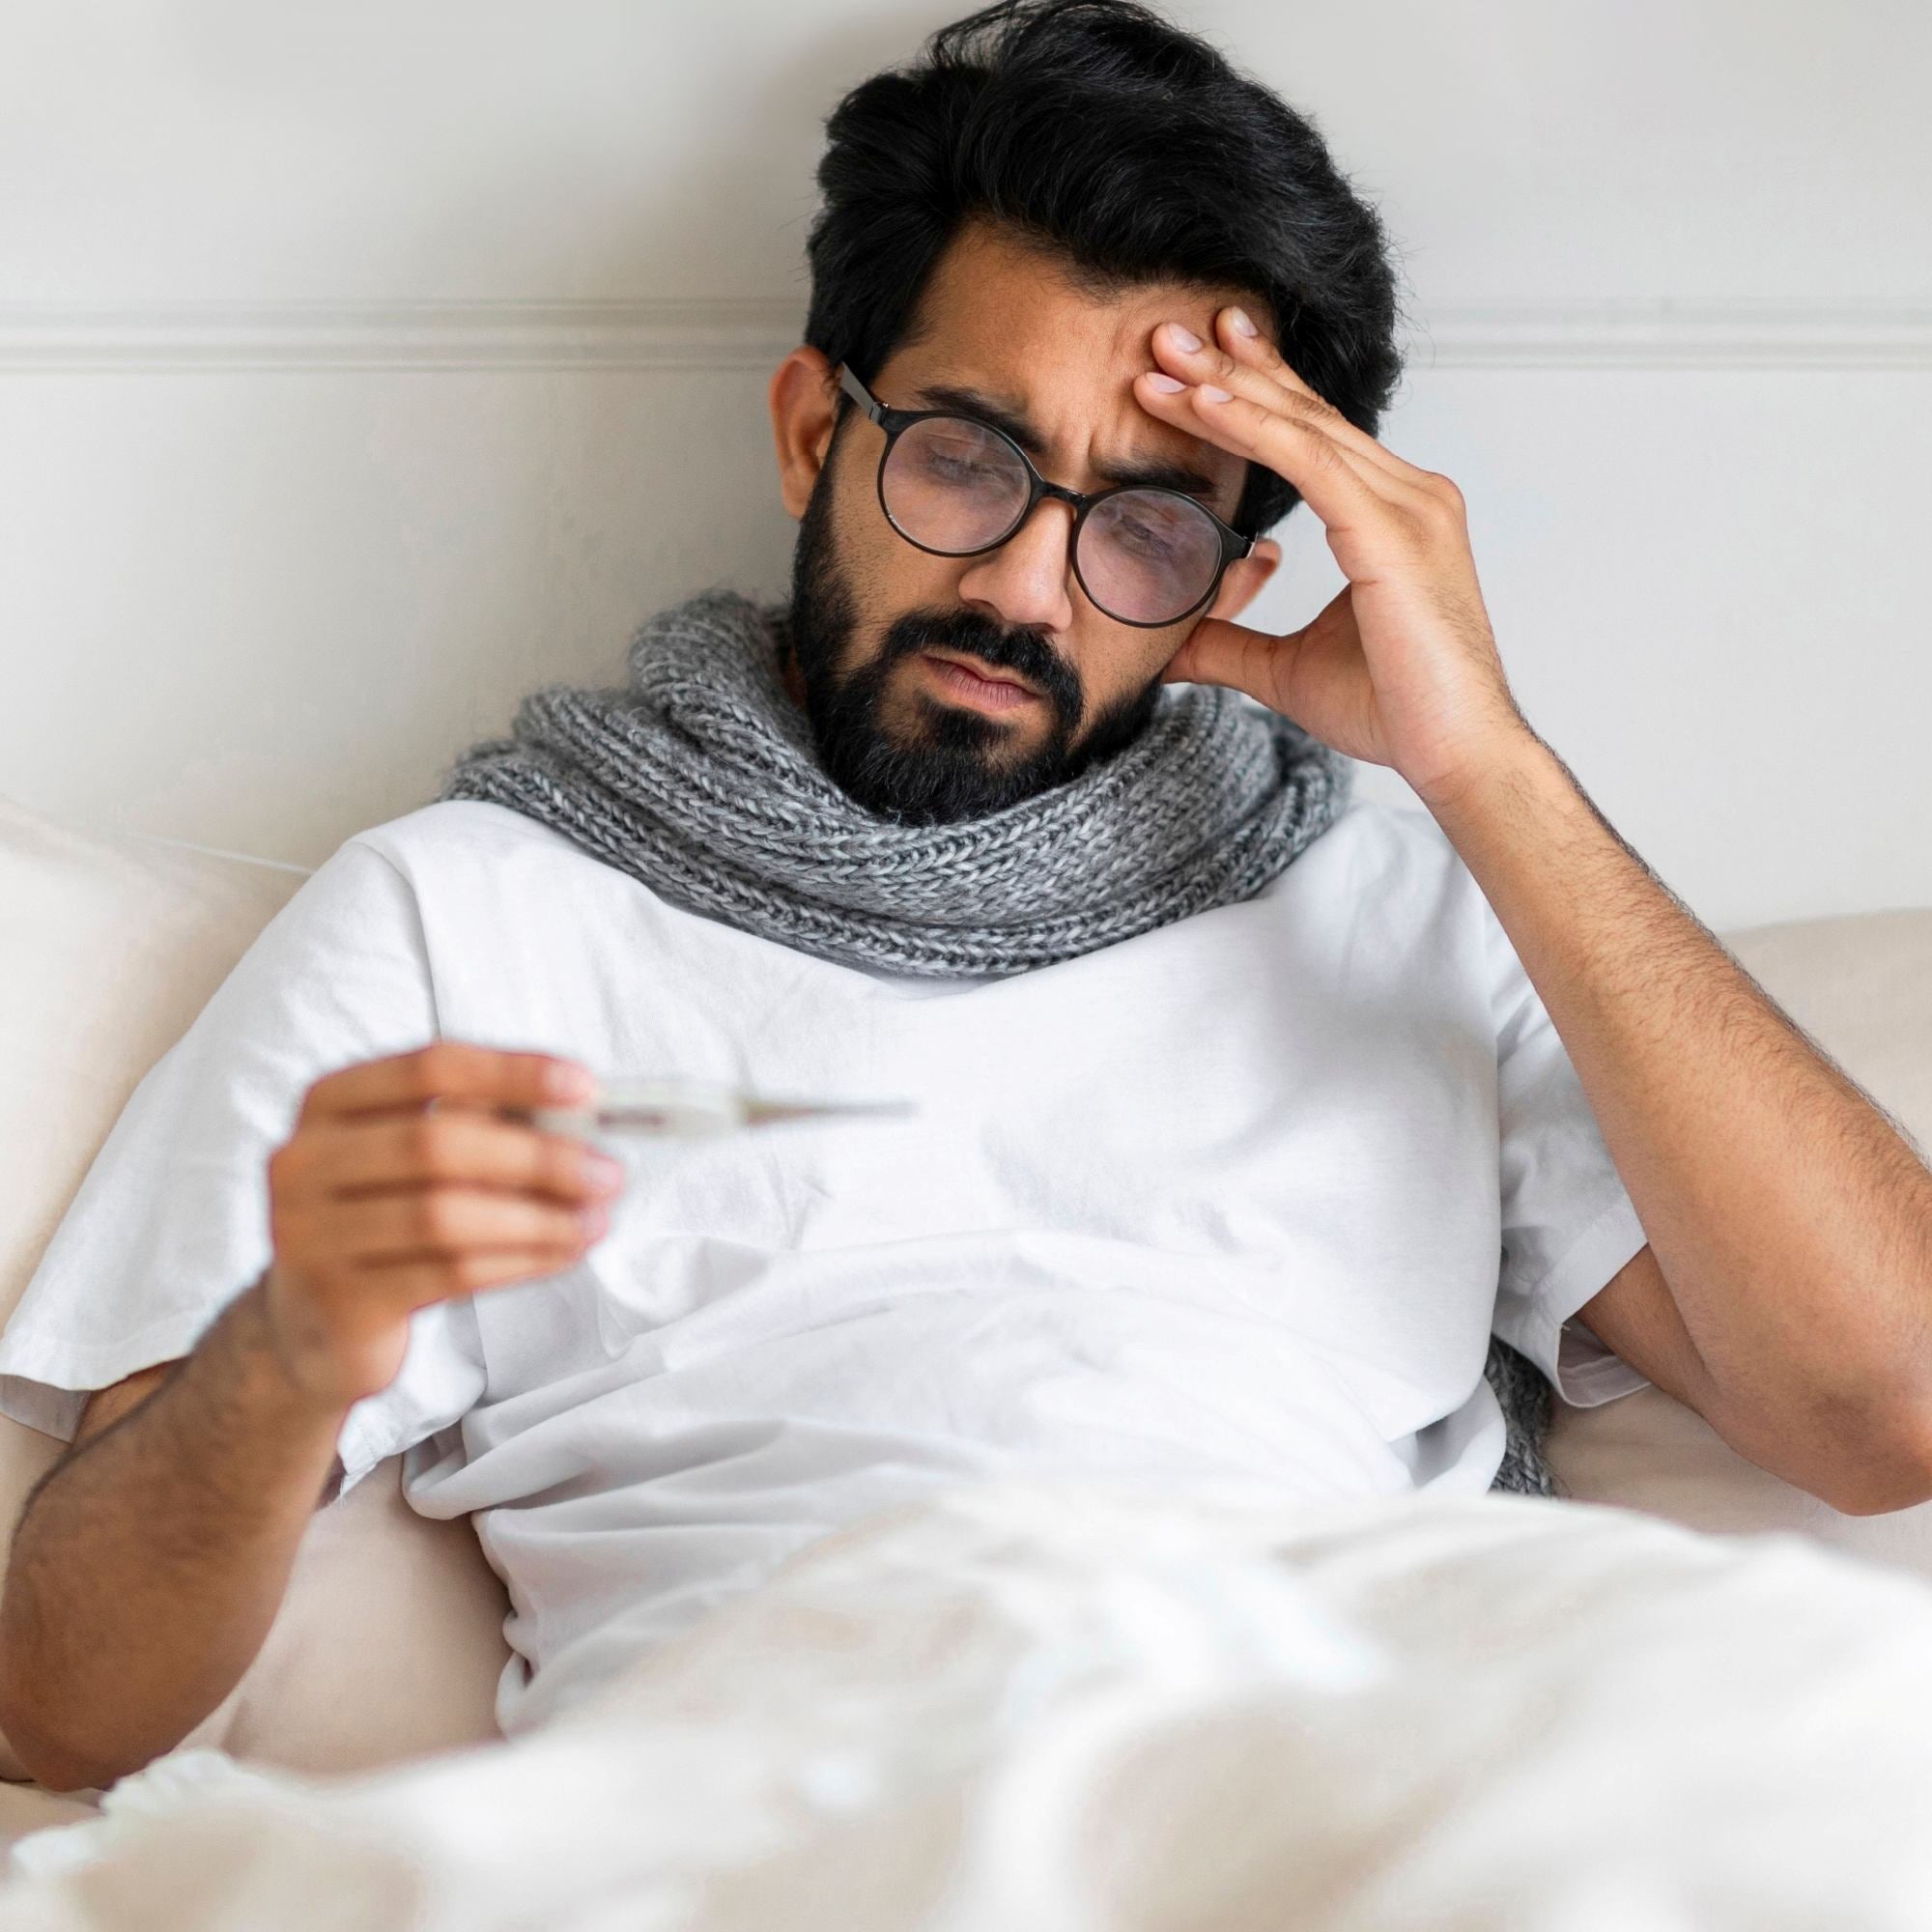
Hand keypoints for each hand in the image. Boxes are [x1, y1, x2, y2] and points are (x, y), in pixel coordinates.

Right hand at [261, 1041, 622, 1410]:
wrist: (312, 1325)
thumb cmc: (382, 1220)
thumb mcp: (411, 1159)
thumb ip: (477, 1124)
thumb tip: (579, 1115)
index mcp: (328, 1102)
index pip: (429, 1066)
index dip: (513, 1072)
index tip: (586, 1087)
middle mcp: (305, 1160)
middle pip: (438, 1143)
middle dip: (539, 1156)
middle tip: (607, 1172)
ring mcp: (312, 1234)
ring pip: (446, 1216)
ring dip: (539, 1218)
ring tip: (594, 1220)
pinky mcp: (341, 1300)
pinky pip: (449, 1273)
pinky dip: (520, 1261)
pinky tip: (562, 1254)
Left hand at [1136, 306, 1533, 809]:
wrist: (1456, 755)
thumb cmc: (1394, 711)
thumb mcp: (1285, 671)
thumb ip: (1230, 645)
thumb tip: (1169, 646)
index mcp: (1394, 515)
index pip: (1317, 435)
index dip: (1259, 388)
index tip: (1202, 359)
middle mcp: (1409, 495)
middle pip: (1307, 414)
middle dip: (1232, 368)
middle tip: (1166, 331)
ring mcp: (1408, 507)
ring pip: (1302, 427)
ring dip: (1227, 388)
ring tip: (1163, 358)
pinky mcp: (1393, 533)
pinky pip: (1310, 463)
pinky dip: (1252, 429)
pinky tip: (1203, 404)